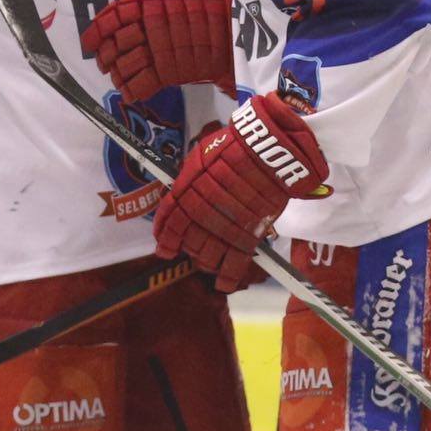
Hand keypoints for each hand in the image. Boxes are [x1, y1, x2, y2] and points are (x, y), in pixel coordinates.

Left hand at [82, 0, 235, 103]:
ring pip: (124, 65)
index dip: (97, 31)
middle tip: (104, 64)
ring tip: (120, 78)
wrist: (234, 33)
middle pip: (115, 43)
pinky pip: (140, 84)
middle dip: (106, 57)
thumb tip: (118, 14)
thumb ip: (149, 5)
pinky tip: (130, 94)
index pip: (114, 15)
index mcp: (150, 3)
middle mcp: (151, 24)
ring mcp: (159, 49)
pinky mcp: (168, 71)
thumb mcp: (175, 0)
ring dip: (119, 75)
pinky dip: (131, 91)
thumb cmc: (205, 15)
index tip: (89, 43)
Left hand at [153, 93, 328, 290]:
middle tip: (192, 249)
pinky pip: (235, 263)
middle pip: (189, 241)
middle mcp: (202, 211)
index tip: (162, 247)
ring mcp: (225, 224)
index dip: (164, 236)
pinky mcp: (249, 233)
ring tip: (207, 261)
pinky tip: (222, 285)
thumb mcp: (200, 156)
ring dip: (204, 262)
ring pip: (207, 256)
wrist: (267, 149)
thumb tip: (179, 194)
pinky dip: (227, 277)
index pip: (169, 220)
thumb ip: (187, 179)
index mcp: (186, 190)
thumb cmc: (233, 146)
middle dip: (188, 249)